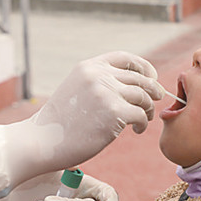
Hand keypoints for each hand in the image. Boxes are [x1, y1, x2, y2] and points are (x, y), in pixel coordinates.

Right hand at [25, 51, 161, 176]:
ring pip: (143, 96)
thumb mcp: (76, 89)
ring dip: (148, 108)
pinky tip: (137, 130)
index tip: (151, 78)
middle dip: (153, 89)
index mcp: (89, 67)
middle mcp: (99, 75)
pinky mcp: (114, 112)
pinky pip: (141, 114)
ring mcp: (107, 92)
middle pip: (139, 78)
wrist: (42, 141)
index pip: (125, 58)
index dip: (143, 67)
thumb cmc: (60, 122)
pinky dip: (143, 123)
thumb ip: (98, 82)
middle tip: (157, 99)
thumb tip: (131, 85)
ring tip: (143, 119)